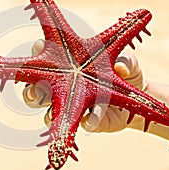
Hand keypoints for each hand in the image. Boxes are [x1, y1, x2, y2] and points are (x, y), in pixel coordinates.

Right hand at [22, 39, 145, 131]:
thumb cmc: (123, 70)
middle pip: (37, 87)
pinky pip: (79, 123)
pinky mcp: (84, 119)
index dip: (38, 50)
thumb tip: (120, 67)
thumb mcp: (128, 61)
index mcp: (68, 62)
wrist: (136, 94)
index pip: (46, 55)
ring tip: (50, 116)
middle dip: (31, 91)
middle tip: (34, 93)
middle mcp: (64, 83)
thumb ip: (125, 61)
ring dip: (48, 113)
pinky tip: (91, 120)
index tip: (39, 46)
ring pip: (49, 111)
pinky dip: (86, 121)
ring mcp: (71, 103)